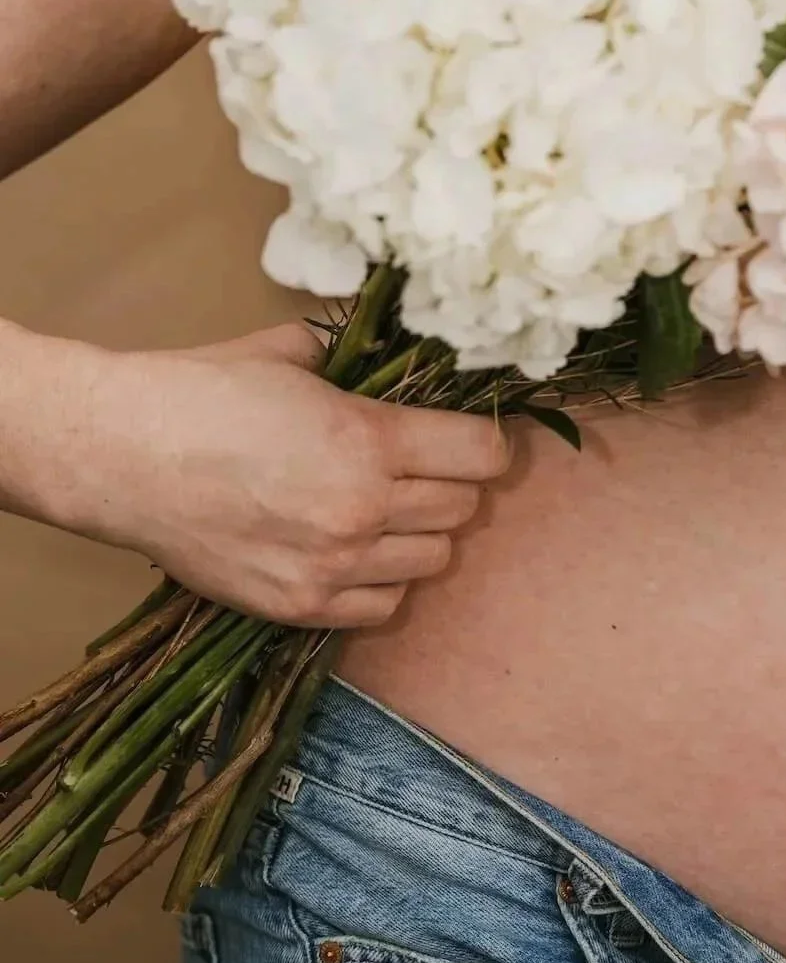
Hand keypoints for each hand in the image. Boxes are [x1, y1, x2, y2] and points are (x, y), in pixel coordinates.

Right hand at [11, 321, 510, 629]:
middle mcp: (362, 510)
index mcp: (369, 440)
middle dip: (453, 484)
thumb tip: (392, 359)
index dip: (487, 442)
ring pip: (433, 560)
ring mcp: (332, 566)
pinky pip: (384, 606)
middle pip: (463, 508)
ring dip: (421, 533)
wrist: (121, 456)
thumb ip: (354, 363)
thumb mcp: (291, 356)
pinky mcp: (298, 606)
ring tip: (387, 510)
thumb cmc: (202, 392)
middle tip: (426, 469)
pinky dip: (383, 580)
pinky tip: (357, 552)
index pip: (483, 454)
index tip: (474, 438)